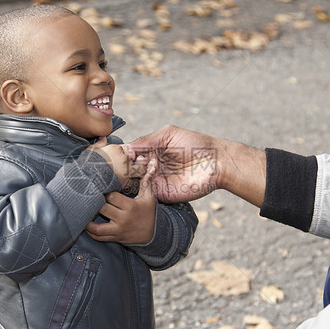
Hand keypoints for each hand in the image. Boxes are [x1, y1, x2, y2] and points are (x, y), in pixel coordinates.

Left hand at [85, 160, 156, 244]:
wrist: (154, 233)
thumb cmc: (149, 211)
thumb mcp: (149, 197)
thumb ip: (146, 181)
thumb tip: (150, 164)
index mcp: (131, 206)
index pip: (111, 197)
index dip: (105, 192)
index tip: (100, 188)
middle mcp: (123, 219)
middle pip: (103, 209)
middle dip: (95, 203)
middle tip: (88, 197)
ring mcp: (118, 230)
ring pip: (97, 228)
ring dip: (88, 222)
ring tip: (83, 213)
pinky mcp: (116, 238)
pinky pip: (99, 237)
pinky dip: (90, 233)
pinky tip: (85, 226)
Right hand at [89, 138, 145, 190]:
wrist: (89, 179)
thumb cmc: (88, 165)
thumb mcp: (91, 151)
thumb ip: (99, 144)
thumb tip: (103, 137)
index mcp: (116, 149)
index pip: (124, 150)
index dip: (121, 156)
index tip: (116, 162)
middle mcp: (124, 158)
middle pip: (133, 160)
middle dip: (131, 164)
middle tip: (126, 170)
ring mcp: (127, 169)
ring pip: (140, 169)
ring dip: (137, 173)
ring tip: (131, 178)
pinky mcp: (128, 181)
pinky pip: (136, 181)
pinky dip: (134, 183)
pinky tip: (129, 185)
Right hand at [129, 125, 266, 207]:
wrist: (216, 162)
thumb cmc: (195, 144)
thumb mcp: (168, 134)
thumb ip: (146, 140)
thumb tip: (126, 148)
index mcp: (151, 151)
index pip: (129, 154)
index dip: (121, 154)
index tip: (114, 154)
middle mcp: (150, 167)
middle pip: (128, 170)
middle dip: (121, 168)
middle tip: (117, 165)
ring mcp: (155, 181)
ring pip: (133, 183)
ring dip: (127, 179)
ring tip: (125, 172)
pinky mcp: (162, 194)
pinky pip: (144, 194)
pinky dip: (138, 189)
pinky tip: (138, 181)